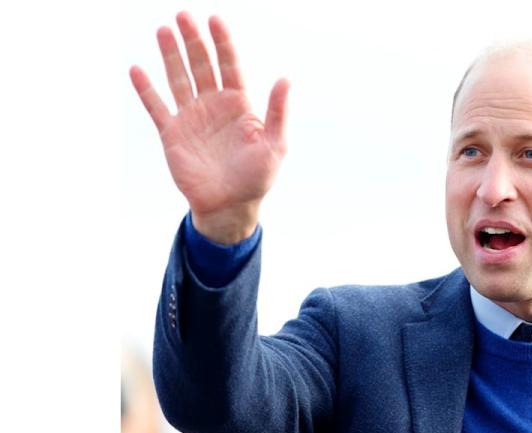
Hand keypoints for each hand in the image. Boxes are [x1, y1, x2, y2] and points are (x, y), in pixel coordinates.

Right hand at [130, 12, 288, 243]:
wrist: (230, 206)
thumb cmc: (257, 178)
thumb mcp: (275, 146)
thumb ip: (278, 112)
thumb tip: (285, 78)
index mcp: (239, 105)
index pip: (230, 65)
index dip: (223, 43)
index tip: (215, 19)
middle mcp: (214, 106)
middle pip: (202, 65)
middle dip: (193, 40)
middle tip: (183, 15)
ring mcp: (191, 118)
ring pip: (179, 78)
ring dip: (170, 55)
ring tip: (163, 30)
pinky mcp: (172, 134)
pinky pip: (157, 106)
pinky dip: (146, 89)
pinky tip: (137, 69)